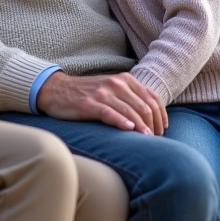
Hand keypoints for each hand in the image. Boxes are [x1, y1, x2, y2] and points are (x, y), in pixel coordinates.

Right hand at [35, 71, 167, 135]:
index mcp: (125, 79)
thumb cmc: (87, 93)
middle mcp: (116, 84)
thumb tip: (151, 117)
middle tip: (155, 140)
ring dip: (142, 127)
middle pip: (144, 106)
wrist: (57, 89)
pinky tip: (130, 131)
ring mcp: (103, 94)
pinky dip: (122, 122)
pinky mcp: (89, 104)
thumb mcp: (111, 89)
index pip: (152, 98)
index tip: (162, 130)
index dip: (160, 115)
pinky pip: (110, 114)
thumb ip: (130, 97)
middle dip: (153, 125)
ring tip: (148, 140)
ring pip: (130, 111)